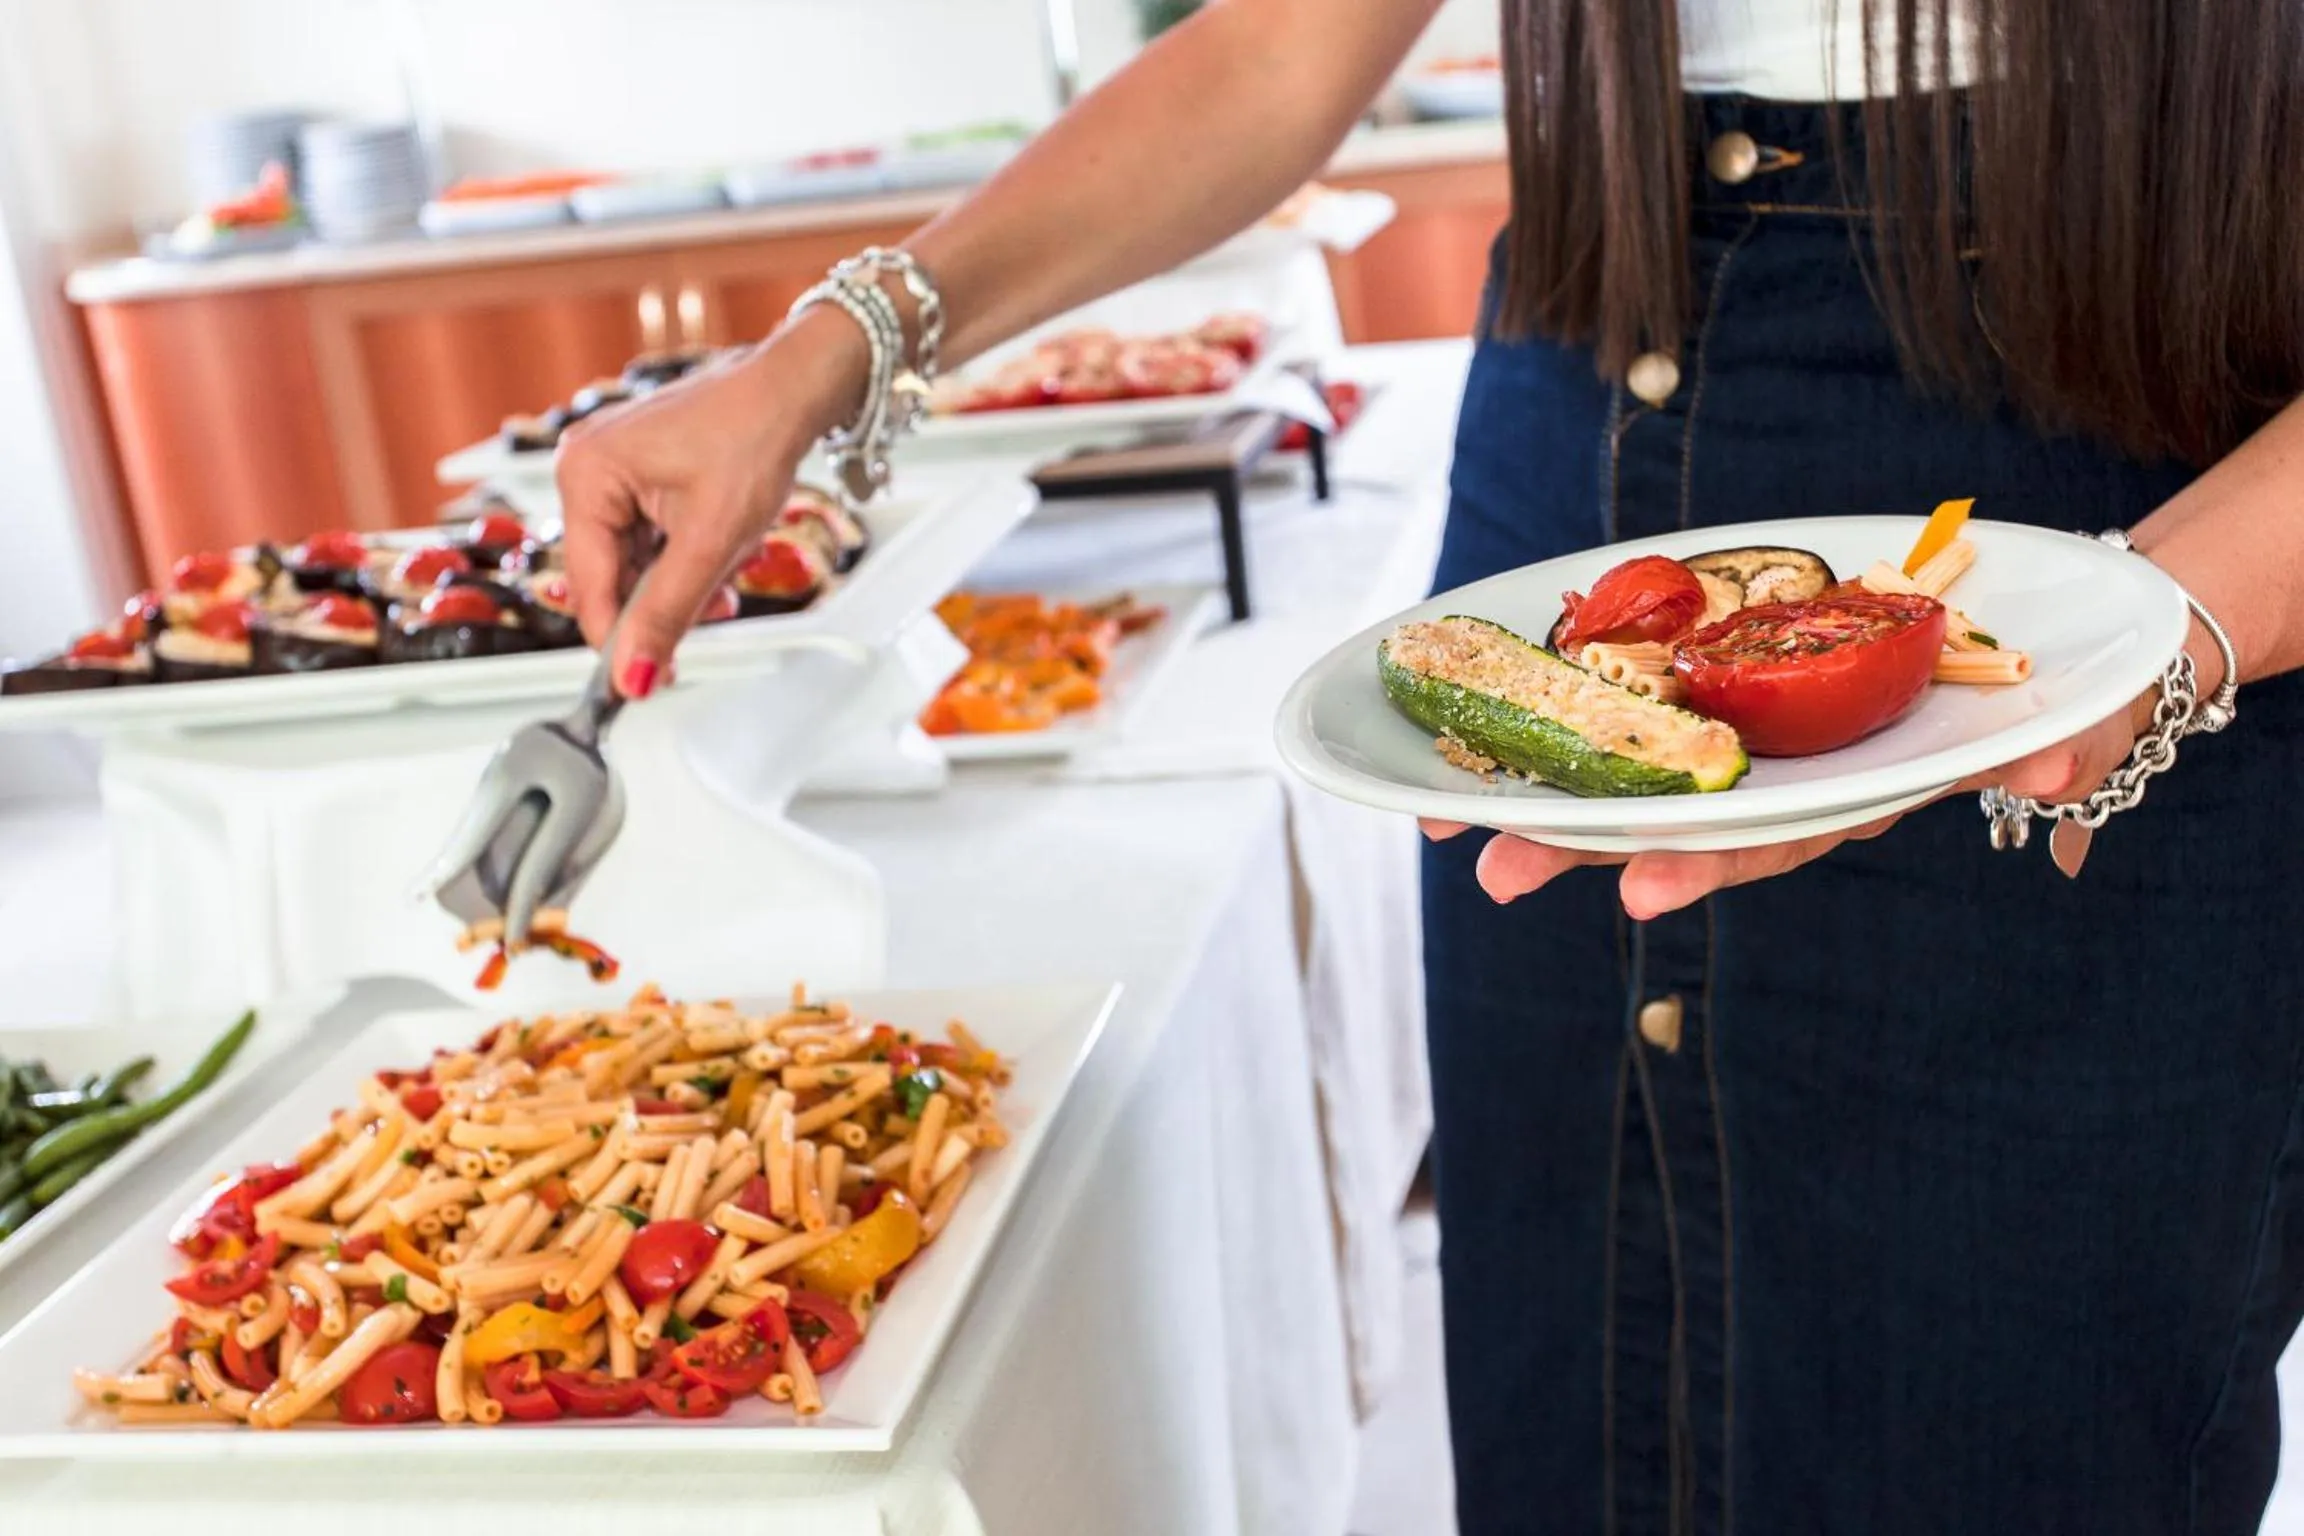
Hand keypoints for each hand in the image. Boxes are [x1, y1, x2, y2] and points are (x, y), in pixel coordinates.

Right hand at [556, 310, 866, 698]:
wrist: (793, 391)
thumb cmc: (754, 435)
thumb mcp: (712, 541)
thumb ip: (668, 613)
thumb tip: (633, 675)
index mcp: (585, 474)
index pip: (588, 586)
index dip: (619, 640)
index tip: (643, 681)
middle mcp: (585, 469)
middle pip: (612, 577)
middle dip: (667, 598)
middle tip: (716, 603)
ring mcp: (611, 471)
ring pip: (636, 564)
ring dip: (685, 579)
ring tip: (730, 558)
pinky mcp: (639, 477)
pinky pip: (652, 541)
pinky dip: (688, 555)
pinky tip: (723, 544)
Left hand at [1425, 694, 2153, 916]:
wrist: (2040, 632)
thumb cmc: (2057, 685)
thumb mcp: (2073, 710)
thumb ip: (2064, 740)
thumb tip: (2060, 762)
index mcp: (1853, 797)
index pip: (1773, 840)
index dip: (1707, 864)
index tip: (1639, 891)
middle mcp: (1785, 776)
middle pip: (1672, 820)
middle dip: (1581, 846)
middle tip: (1492, 874)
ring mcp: (1748, 729)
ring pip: (1630, 771)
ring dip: (1538, 799)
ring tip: (1445, 828)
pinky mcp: (1716, 673)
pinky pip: (1627, 695)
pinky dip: (1551, 708)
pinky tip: (1460, 732)